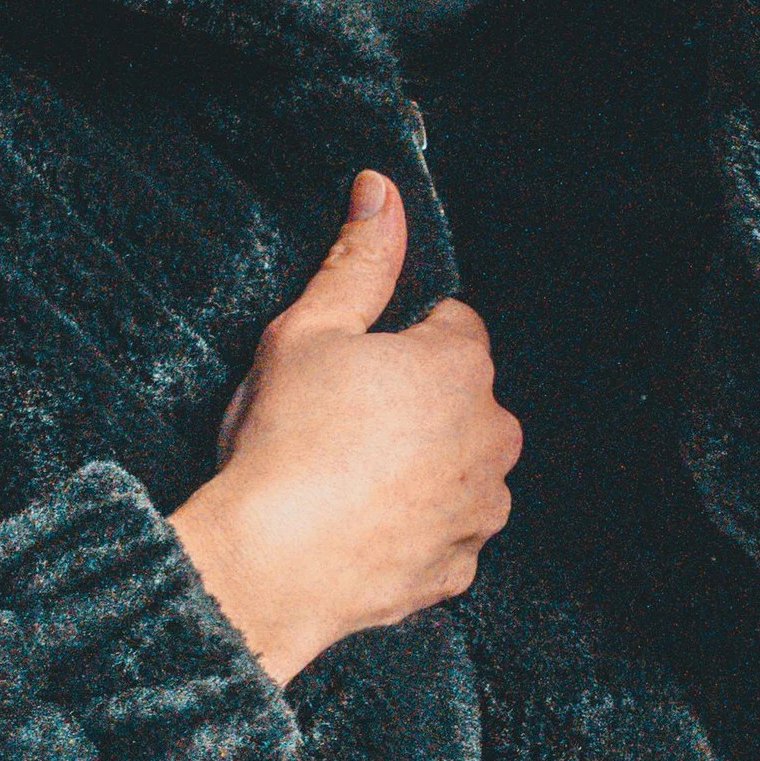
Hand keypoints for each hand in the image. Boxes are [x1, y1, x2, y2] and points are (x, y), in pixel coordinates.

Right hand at [168, 172, 521, 684]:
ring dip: (420, 467)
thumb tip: (381, 192)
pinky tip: (358, 526)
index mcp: (462, 367)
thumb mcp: (308, 332)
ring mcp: (480, 509)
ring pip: (457, 467)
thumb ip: (357, 261)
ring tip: (346, 479)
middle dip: (414, 404)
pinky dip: (410, 528)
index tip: (350, 367)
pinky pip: (442, 532)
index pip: (450, 324)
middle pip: (460, 399)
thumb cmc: (284, 445)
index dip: (394, 340)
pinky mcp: (458, 568)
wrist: (268, 567)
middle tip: (340, 423)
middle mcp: (492, 437)